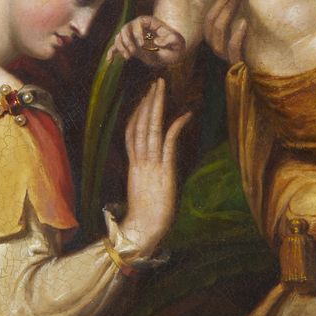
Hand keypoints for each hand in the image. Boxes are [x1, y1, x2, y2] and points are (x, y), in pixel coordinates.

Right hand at [112, 15, 186, 67]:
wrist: (171, 51)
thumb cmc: (175, 45)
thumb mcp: (178, 42)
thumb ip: (171, 40)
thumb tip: (156, 42)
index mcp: (150, 23)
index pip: (138, 22)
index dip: (137, 32)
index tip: (143, 44)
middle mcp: (139, 27)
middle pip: (126, 28)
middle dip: (127, 41)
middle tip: (134, 52)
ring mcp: (132, 36)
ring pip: (119, 37)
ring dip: (121, 47)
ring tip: (128, 57)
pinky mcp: (129, 45)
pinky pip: (117, 46)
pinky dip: (112, 52)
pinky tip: (110, 60)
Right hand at [119, 79, 191, 258]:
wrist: (143, 233)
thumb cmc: (146, 217)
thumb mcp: (146, 190)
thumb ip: (149, 174)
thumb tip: (158, 165)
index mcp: (134, 166)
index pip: (131, 133)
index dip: (137, 113)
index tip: (144, 97)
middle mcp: (139, 162)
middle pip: (139, 125)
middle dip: (148, 102)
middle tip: (156, 83)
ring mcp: (150, 166)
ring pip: (150, 130)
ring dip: (157, 107)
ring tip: (162, 89)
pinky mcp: (164, 173)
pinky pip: (168, 145)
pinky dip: (175, 127)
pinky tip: (185, 115)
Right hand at [204, 0, 247, 63]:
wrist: (262, 76)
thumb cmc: (253, 50)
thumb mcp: (244, 31)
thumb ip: (238, 15)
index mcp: (215, 40)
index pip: (208, 19)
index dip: (217, 3)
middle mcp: (217, 48)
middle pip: (211, 24)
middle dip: (221, 5)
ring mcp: (225, 57)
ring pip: (217, 35)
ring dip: (226, 14)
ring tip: (238, 0)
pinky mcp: (236, 65)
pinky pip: (232, 49)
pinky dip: (237, 35)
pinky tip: (244, 22)